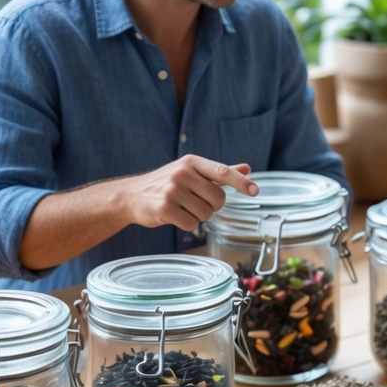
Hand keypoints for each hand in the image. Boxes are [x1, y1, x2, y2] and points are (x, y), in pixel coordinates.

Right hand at [125, 156, 256, 231]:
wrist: (131, 196)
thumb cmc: (167, 183)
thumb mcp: (191, 172)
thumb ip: (219, 173)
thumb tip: (247, 168)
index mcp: (192, 162)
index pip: (222, 172)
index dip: (241, 182)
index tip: (255, 191)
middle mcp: (182, 173)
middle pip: (218, 199)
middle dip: (212, 206)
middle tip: (195, 202)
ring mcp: (172, 191)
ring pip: (206, 214)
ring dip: (198, 216)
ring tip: (182, 207)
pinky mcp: (164, 208)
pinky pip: (192, 224)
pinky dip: (187, 224)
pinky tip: (174, 216)